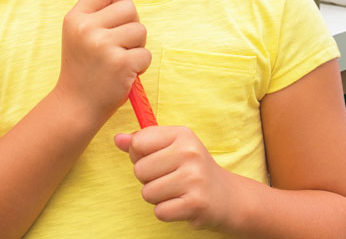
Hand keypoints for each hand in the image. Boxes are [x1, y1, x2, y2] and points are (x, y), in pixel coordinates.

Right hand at [55, 0, 150, 123]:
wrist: (76, 105)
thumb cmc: (83, 67)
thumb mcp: (76, 34)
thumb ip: (95, 13)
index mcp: (75, 17)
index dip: (116, 0)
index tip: (114, 17)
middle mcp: (86, 28)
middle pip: (129, 7)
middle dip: (130, 25)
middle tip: (118, 44)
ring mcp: (103, 45)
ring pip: (140, 30)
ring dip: (136, 46)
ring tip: (119, 59)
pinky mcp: (121, 63)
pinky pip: (146, 54)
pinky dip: (140, 65)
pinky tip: (123, 74)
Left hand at [114, 126, 234, 230]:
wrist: (227, 197)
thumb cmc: (191, 169)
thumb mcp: (171, 147)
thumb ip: (142, 142)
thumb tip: (117, 139)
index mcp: (182, 135)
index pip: (138, 142)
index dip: (138, 154)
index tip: (155, 159)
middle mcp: (190, 153)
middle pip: (139, 169)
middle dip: (148, 178)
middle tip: (169, 178)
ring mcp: (194, 178)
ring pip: (147, 192)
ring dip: (157, 196)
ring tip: (175, 191)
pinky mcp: (196, 204)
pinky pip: (159, 211)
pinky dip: (166, 211)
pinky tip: (181, 204)